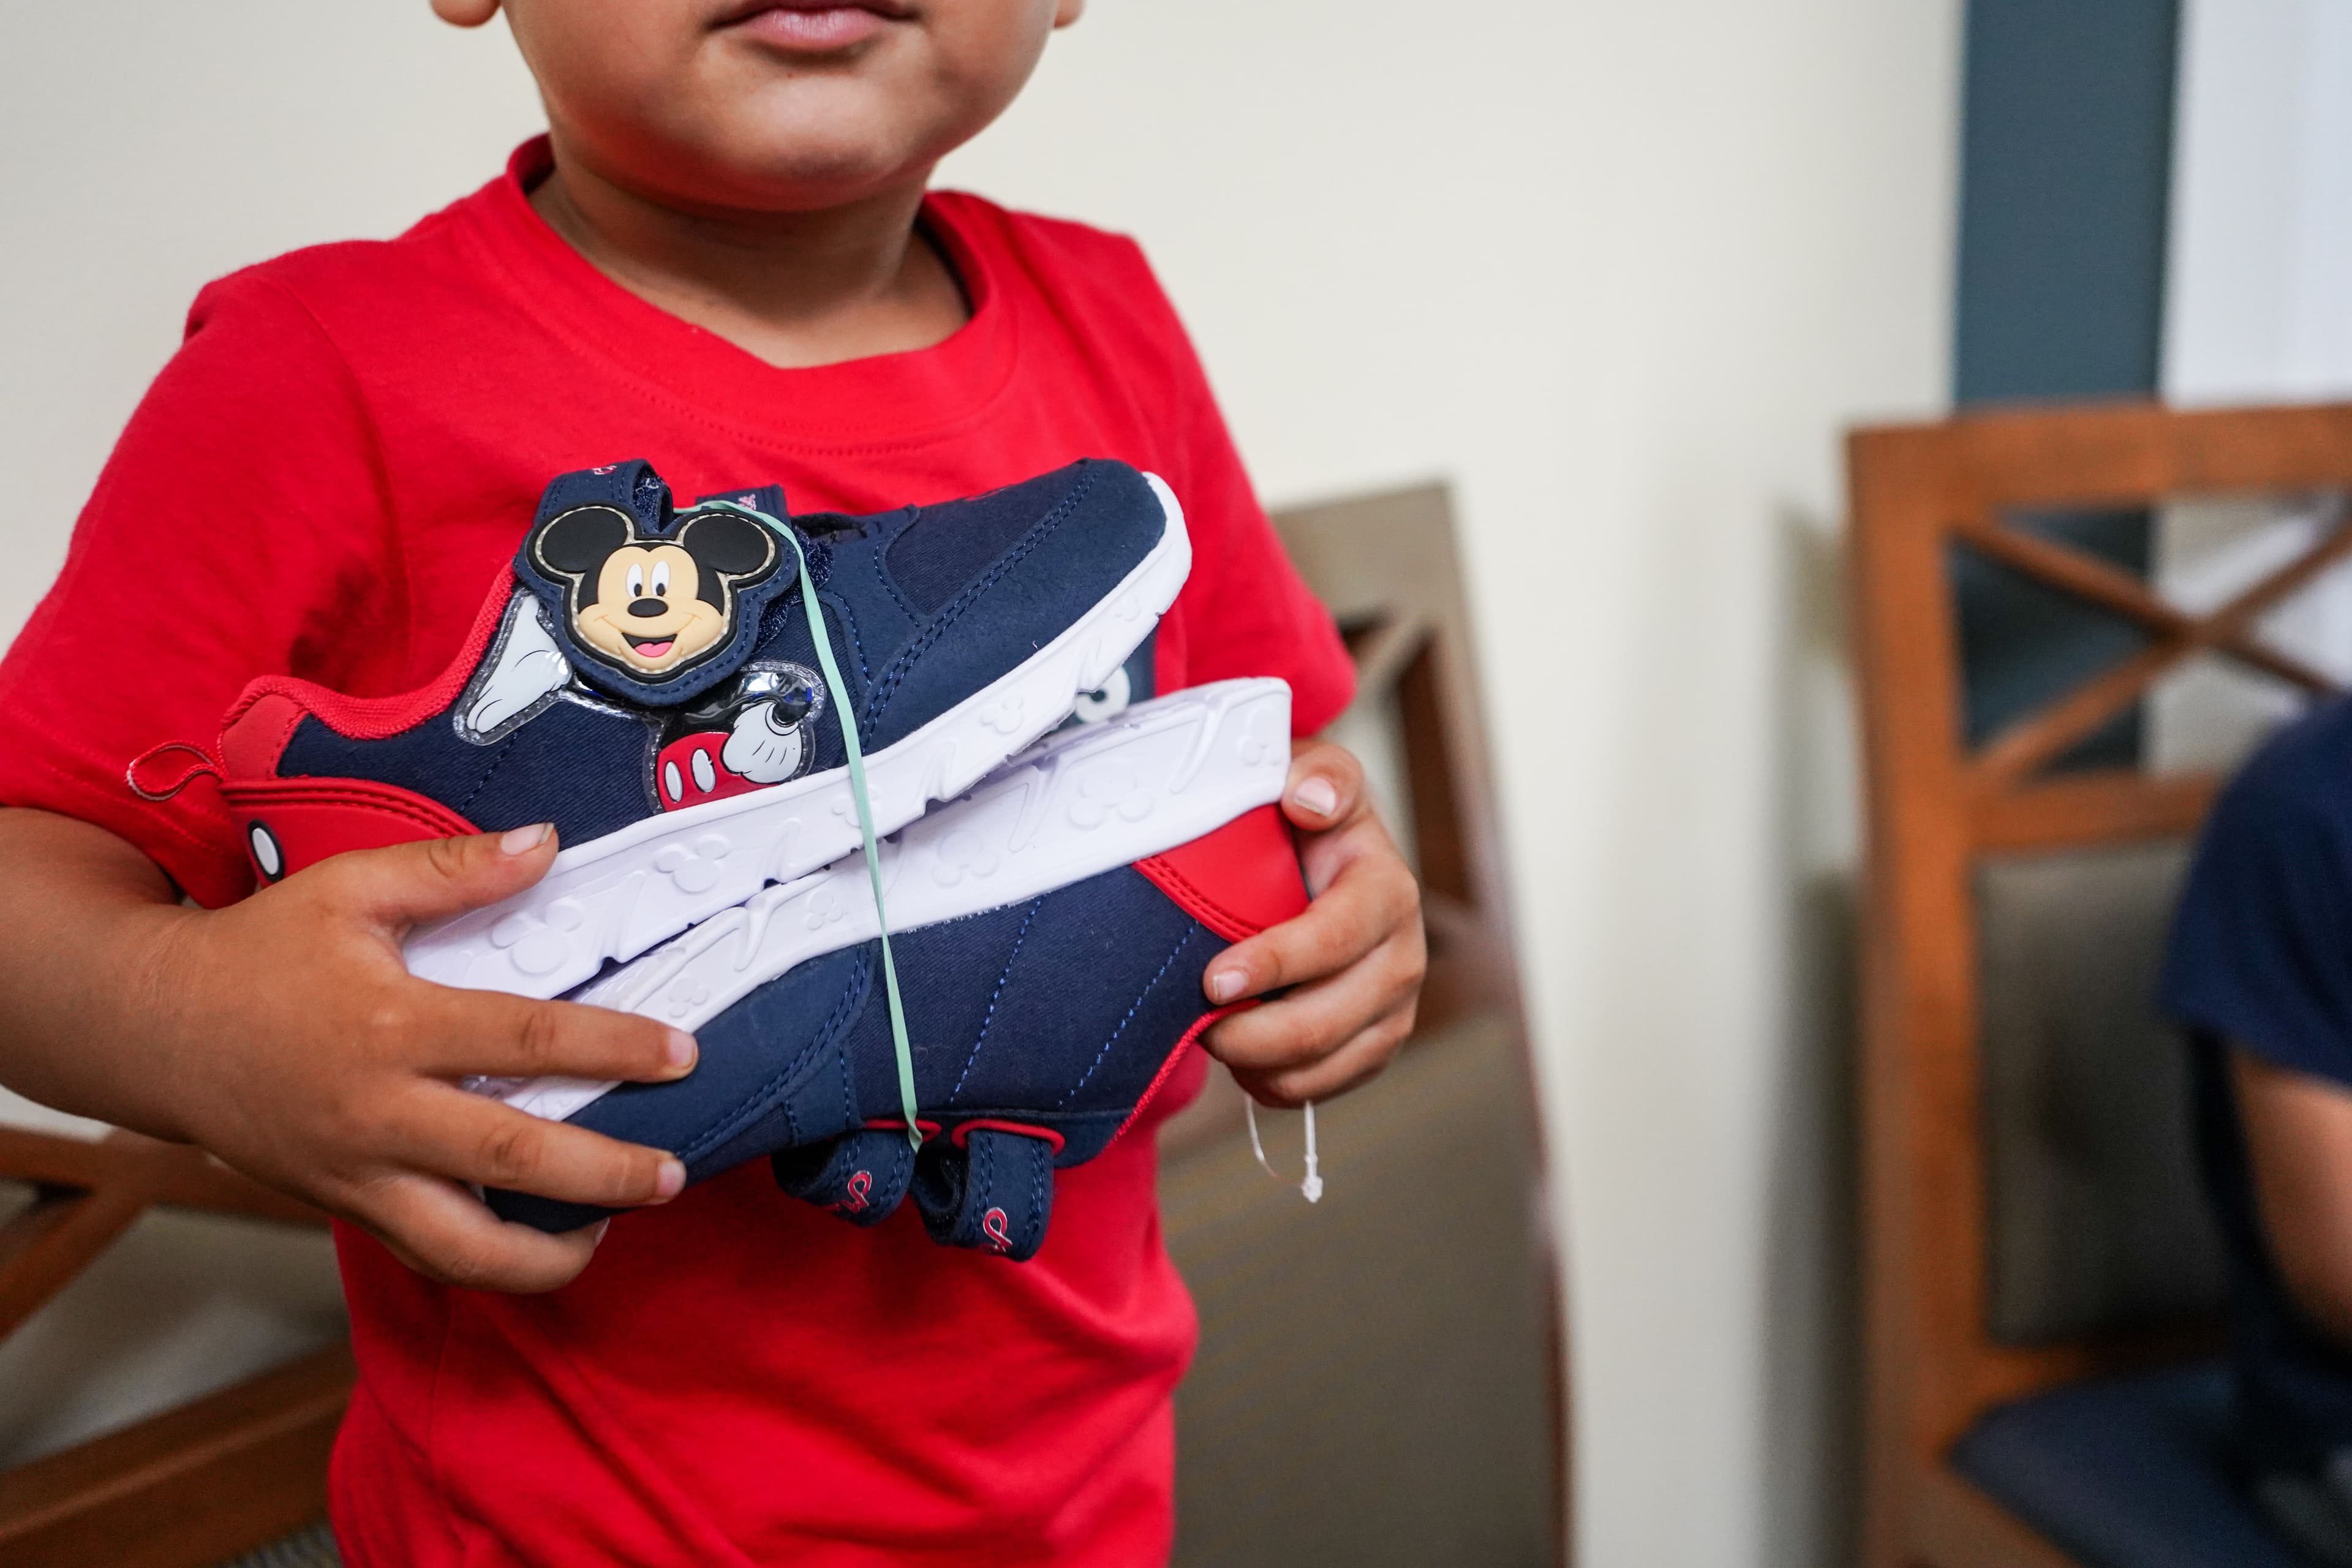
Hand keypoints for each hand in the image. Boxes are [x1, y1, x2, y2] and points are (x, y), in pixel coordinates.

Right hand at [132, 826, 694, 1292]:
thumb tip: (546, 843)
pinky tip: (540, 1242)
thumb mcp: (348, 888)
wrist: (154, 1030)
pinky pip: (425, 1255)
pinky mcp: (343, 1208)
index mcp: (393, 1027)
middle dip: (607, 1175)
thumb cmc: (257, 952)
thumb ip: (452, 868)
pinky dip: (488, 1264)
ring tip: (614, 1227)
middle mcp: (380, 1114)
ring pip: (465, 1248)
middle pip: (513, 1160)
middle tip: (674, 1173)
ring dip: (549, 1255)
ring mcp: (359, 1175)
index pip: (530, 1039)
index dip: (617, 1048)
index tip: (683, 1053)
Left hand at [1200, 740, 1425, 1104]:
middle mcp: (1403, 955)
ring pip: (1320, 1065)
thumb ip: (1319, 773)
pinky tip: (1244, 1057)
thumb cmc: (1297, 818)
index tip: (1212, 978)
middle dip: (1251, 1033)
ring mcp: (1393, 1008)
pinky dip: (1272, 1083)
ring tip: (1211, 1035)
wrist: (1310, 860)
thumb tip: (1309, 801)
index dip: (1274, 965)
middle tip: (1196, 1023)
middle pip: (1326, 1021)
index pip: (1335, 940)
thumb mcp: (1308, 776)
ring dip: (1255, 1062)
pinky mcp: (1374, 1046)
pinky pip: (1319, 1090)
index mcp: (1386, 890)